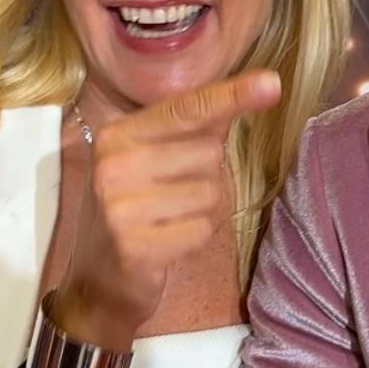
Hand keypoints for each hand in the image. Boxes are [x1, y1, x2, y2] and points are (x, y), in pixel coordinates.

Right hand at [53, 70, 281, 349]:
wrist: (96, 284)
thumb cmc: (133, 212)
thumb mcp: (150, 160)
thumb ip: (196, 126)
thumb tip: (256, 88)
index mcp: (117, 135)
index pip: (186, 110)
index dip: (231, 96)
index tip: (272, 84)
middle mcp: (112, 165)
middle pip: (208, 153)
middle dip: (204, 176)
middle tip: (168, 198)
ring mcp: (119, 207)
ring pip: (210, 194)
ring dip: (201, 211)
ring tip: (166, 221)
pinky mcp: (134, 246)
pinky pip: (202, 230)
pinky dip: (193, 238)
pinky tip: (165, 244)